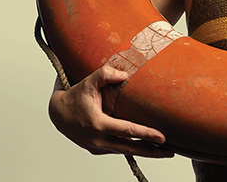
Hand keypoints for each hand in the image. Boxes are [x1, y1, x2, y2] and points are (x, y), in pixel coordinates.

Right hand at [48, 66, 174, 156]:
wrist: (56, 113)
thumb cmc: (73, 97)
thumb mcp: (88, 82)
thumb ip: (105, 74)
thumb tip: (124, 74)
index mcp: (98, 124)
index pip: (128, 131)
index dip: (146, 134)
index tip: (162, 138)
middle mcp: (98, 139)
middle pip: (130, 148)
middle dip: (152, 151)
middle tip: (170, 152)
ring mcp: (97, 146)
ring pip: (125, 151)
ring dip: (143, 152)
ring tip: (162, 151)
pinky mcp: (96, 149)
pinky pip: (117, 149)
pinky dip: (130, 149)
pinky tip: (143, 147)